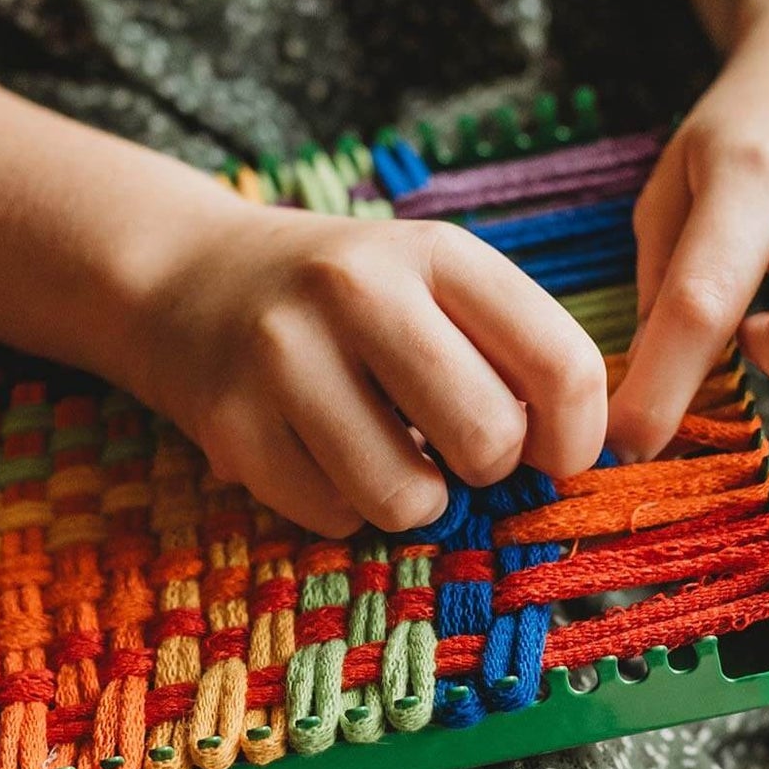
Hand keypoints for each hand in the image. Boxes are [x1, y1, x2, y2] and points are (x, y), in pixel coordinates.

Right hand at [124, 206, 609, 537]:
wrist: (192, 280)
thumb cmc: (349, 300)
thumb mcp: (434, 284)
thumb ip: (512, 352)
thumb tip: (576, 461)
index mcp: (435, 251)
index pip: (560, 364)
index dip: (576, 438)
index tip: (554, 452)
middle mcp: (356, 289)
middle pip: (488, 440)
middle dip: (487, 468)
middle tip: (453, 446)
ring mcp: (284, 355)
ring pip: (407, 498)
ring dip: (414, 500)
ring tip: (386, 454)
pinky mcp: (231, 423)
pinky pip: (332, 517)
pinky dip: (341, 506)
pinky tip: (319, 454)